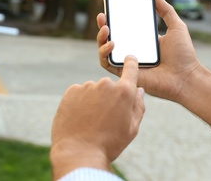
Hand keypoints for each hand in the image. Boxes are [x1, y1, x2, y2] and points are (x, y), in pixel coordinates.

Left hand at [50, 56, 144, 179]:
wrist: (79, 152)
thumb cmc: (109, 143)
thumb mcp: (132, 128)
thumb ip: (138, 106)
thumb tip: (139, 90)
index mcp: (124, 92)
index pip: (131, 69)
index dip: (131, 63)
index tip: (130, 58)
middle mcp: (106, 84)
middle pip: (110, 87)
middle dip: (109, 98)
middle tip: (105, 119)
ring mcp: (87, 86)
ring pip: (94, 91)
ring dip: (94, 101)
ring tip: (90, 122)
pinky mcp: (72, 91)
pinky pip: (79, 93)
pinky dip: (80, 103)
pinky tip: (80, 118)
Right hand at [97, 0, 200, 101]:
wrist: (185, 77)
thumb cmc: (184, 55)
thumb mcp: (177, 27)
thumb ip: (167, 12)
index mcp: (144, 41)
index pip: (125, 28)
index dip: (116, 18)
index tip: (111, 7)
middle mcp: (134, 51)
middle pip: (113, 38)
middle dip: (103, 26)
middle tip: (102, 15)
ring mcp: (128, 62)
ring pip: (106, 50)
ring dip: (101, 38)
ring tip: (105, 28)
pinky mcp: (126, 73)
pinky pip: (107, 64)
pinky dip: (104, 53)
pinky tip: (111, 44)